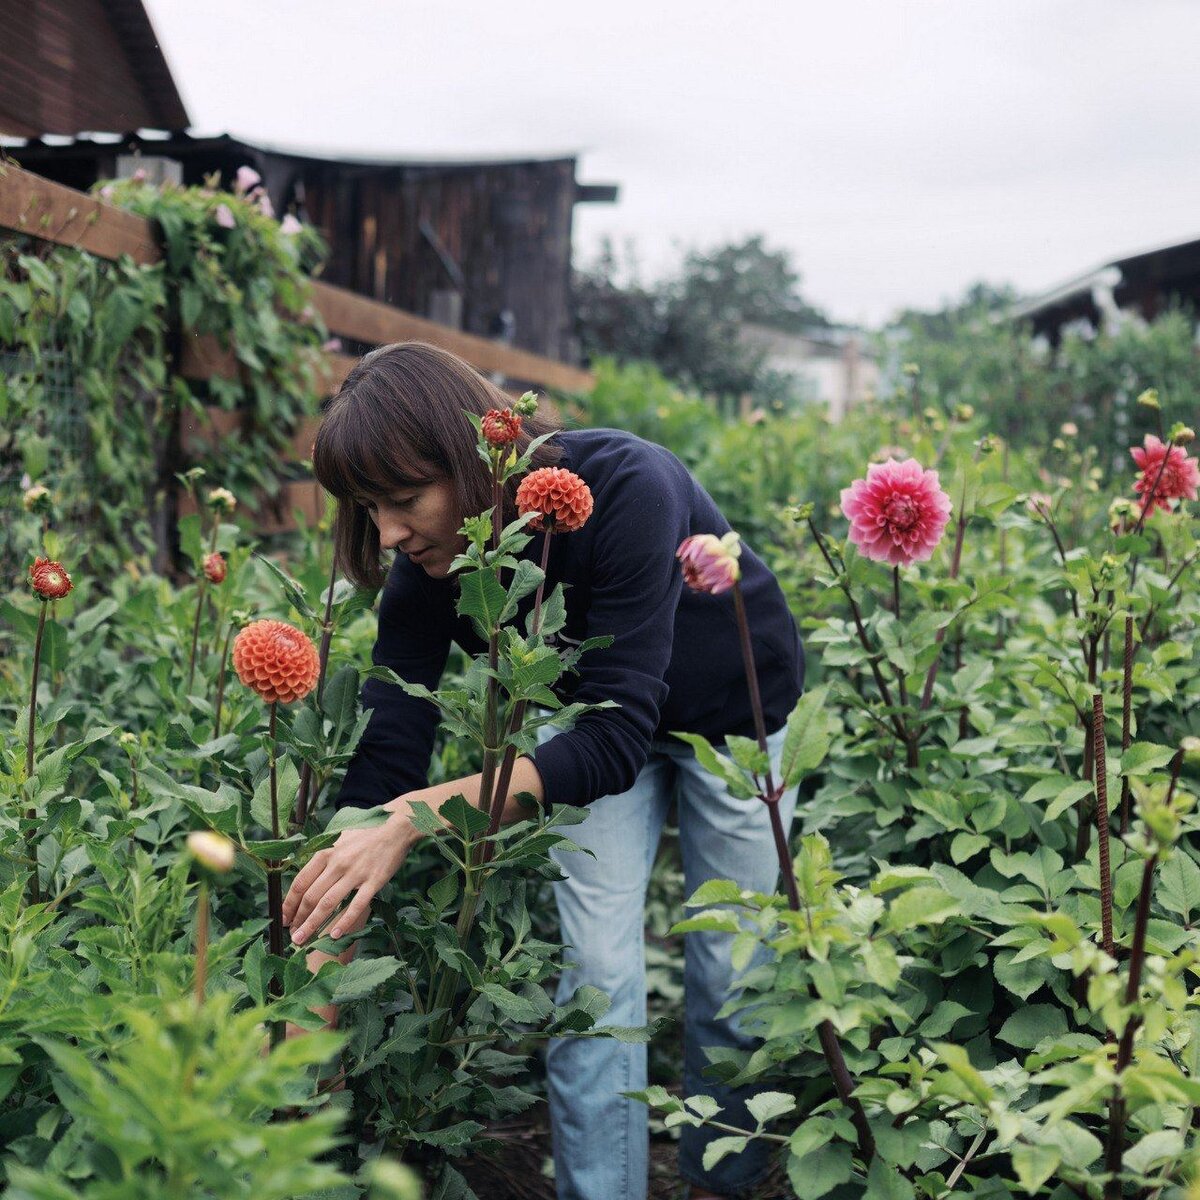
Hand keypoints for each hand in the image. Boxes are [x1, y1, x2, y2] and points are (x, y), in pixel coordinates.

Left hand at [283, 817, 415, 944]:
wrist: (395, 829)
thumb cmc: (365, 836)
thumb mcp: (338, 841)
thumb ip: (322, 858)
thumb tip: (304, 880)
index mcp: (326, 853)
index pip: (300, 882)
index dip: (289, 903)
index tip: (283, 918)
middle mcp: (338, 863)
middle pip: (311, 896)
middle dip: (298, 919)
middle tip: (292, 936)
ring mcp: (356, 873)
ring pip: (328, 903)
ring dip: (313, 924)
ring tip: (303, 940)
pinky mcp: (374, 881)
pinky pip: (356, 905)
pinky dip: (344, 922)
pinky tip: (335, 935)